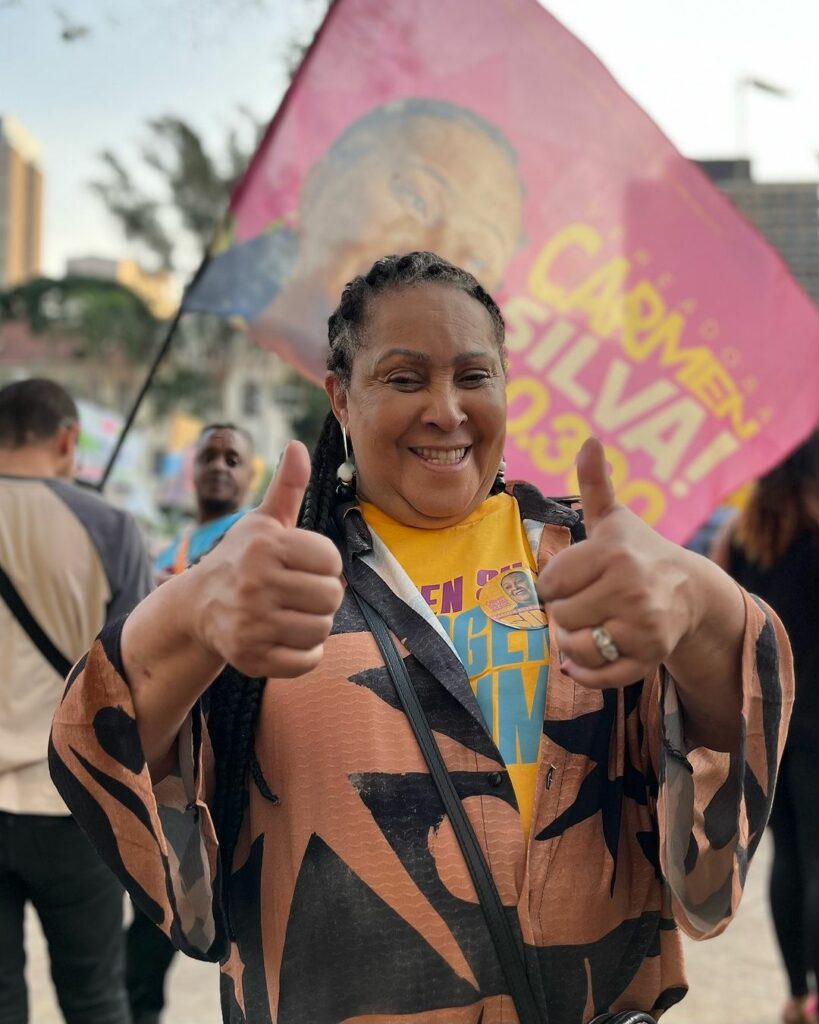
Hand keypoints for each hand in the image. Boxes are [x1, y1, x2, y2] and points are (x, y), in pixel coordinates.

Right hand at [187, 440, 343, 678]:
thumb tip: (299, 446)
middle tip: (301, 592)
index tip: (304, 565)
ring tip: (293, 613)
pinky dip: (305, 654)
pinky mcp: (251, 658)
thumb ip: (287, 487)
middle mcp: (255, 583)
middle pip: (331, 597)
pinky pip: (307, 661)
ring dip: (314, 624)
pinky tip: (287, 638)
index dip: (324, 564)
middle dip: (322, 595)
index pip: (331, 560)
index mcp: (264, 547)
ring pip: (321, 629)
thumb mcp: (262, 521)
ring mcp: (251, 623)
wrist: (198, 607)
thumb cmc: (241, 559)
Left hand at [536, 437, 697, 687]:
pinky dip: (583, 672)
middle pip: (559, 616)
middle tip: (582, 604)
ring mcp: (641, 626)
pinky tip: (584, 658)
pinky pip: (596, 675)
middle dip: (563, 613)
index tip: (570, 581)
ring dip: (570, 642)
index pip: (550, 583)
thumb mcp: (616, 519)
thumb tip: (589, 440)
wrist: (690, 593)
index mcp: (613, 553)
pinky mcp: (648, 658)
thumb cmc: (640, 553)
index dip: (553, 585)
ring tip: (587, 626)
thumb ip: (595, 483)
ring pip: (573, 647)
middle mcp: (630, 588)